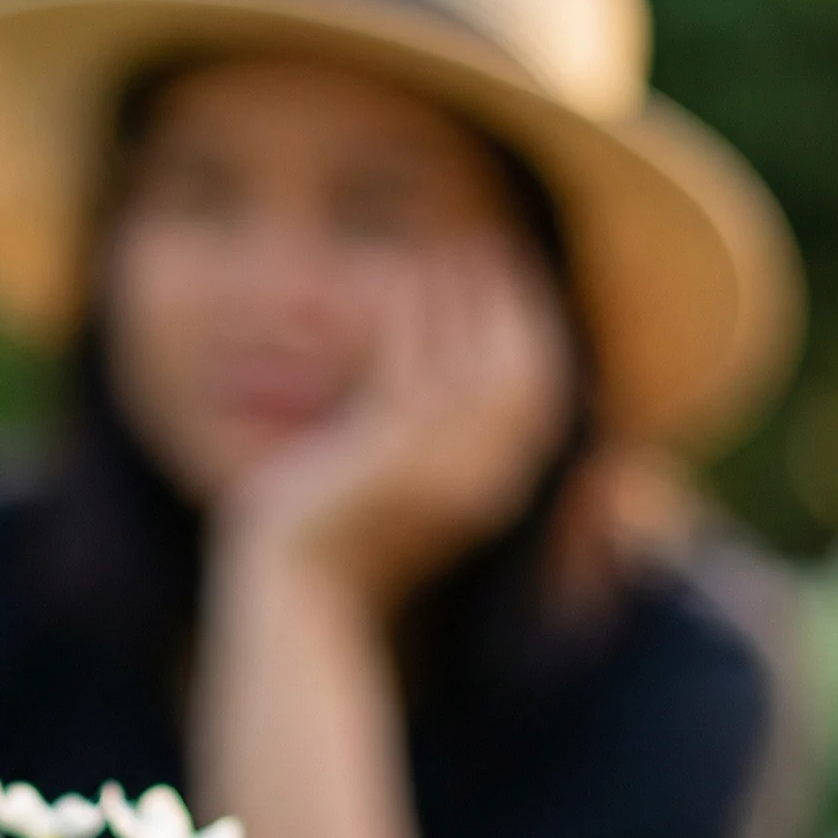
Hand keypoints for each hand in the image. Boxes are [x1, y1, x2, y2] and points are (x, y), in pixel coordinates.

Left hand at [215, 234, 574, 613]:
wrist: (298, 592)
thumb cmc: (346, 541)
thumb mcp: (411, 489)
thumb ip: (444, 444)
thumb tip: (459, 385)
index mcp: (497, 491)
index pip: (540, 393)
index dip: (534, 330)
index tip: (517, 282)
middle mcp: (482, 479)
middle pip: (521, 368)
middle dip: (510, 301)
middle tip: (491, 246)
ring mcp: (438, 469)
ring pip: (469, 359)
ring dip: (462, 296)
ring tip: (447, 247)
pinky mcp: (386, 456)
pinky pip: (410, 368)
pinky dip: (412, 318)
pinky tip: (400, 282)